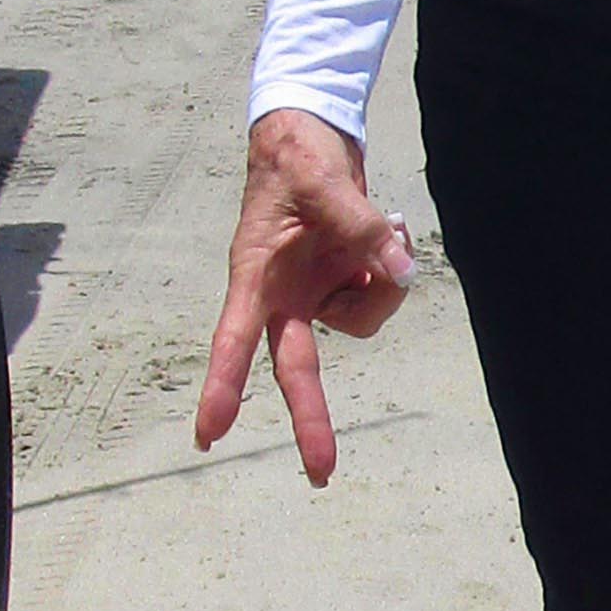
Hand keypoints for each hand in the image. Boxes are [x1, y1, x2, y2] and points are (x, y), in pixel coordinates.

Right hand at [197, 111, 416, 485]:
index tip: (210, 433)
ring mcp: (313, 294)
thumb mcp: (324, 182)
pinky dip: (389, 273)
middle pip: (297, 368)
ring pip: (359, 322)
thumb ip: (362, 228)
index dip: (224, 385)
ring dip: (382, 285)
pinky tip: (385, 237)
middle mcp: (282, 296)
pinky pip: (378, 298)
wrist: (311, 136)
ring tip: (385, 228)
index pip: (235, 339)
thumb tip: (400, 270)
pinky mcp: (340, 285)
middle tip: (322, 474)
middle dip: (311, 419)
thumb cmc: (297, 158)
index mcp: (256, 276)